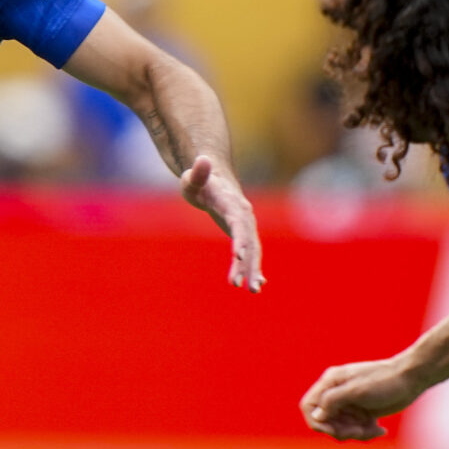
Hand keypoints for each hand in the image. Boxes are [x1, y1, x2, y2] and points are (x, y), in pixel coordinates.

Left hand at [179, 154, 262, 291]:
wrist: (214, 179)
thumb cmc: (200, 181)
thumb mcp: (192, 179)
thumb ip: (198, 172)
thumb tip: (202, 158)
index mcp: (233, 205)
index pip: (238, 224)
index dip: (240, 240)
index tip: (238, 257)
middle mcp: (244, 217)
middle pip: (249, 242)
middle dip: (248, 264)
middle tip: (243, 286)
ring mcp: (246, 226)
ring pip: (253, 251)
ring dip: (253, 270)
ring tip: (253, 291)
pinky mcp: (243, 234)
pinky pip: (252, 253)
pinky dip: (254, 267)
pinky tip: (256, 285)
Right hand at [301, 355, 423, 439]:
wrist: (412, 378)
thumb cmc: (386, 380)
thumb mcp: (357, 390)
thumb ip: (332, 401)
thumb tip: (316, 416)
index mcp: (330, 383)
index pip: (309, 407)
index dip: (317, 422)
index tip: (334, 430)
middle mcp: (336, 393)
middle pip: (326, 421)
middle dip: (341, 430)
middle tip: (359, 431)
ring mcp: (349, 403)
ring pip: (341, 428)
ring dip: (356, 434)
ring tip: (374, 430)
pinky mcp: (362, 412)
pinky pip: (355, 429)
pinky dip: (366, 433)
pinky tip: (380, 429)